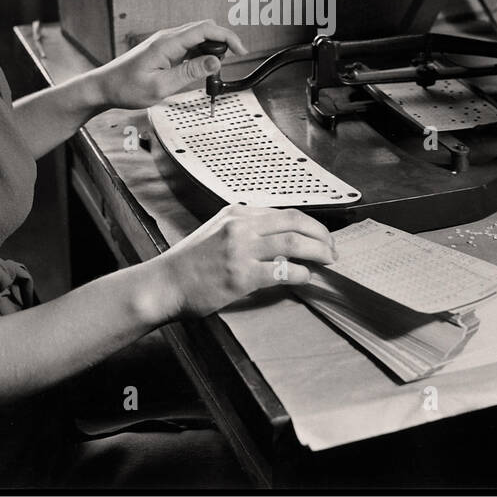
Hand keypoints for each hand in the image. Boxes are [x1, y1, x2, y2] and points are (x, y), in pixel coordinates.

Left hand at [98, 19, 245, 109]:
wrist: (105, 87)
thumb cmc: (127, 87)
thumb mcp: (161, 86)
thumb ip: (190, 72)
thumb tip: (215, 62)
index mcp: (168, 43)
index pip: (206, 29)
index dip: (227, 37)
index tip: (241, 50)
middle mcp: (167, 37)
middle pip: (205, 28)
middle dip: (223, 41)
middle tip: (233, 60)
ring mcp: (165, 42)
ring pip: (198, 36)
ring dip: (212, 48)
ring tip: (215, 69)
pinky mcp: (164, 49)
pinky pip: (189, 45)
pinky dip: (201, 53)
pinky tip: (201, 68)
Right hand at [156, 206, 336, 317]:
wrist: (164, 284)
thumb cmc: (189, 263)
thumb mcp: (216, 231)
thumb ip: (244, 230)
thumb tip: (278, 241)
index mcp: (236, 213)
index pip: (283, 212)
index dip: (308, 224)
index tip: (320, 235)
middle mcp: (240, 226)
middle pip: (294, 221)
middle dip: (321, 234)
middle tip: (332, 248)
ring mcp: (241, 249)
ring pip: (293, 242)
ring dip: (318, 251)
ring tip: (329, 260)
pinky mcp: (241, 275)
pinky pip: (283, 271)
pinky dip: (302, 273)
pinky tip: (307, 278)